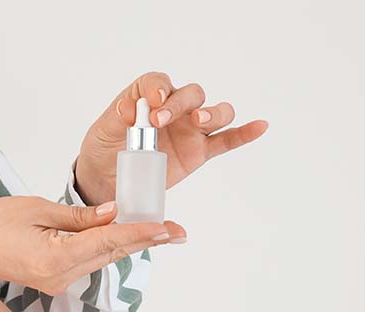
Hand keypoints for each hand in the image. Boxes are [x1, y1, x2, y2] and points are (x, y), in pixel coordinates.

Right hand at [0, 196, 185, 294]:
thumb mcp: (34, 209)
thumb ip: (77, 216)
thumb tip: (113, 212)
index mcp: (53, 258)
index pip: (106, 242)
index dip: (139, 233)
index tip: (167, 228)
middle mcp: (61, 277)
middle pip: (111, 253)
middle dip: (146, 240)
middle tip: (181, 231)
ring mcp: (59, 282)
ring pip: (103, 258)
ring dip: (130, 242)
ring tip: (163, 229)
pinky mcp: (56, 280)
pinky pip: (89, 260)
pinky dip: (108, 246)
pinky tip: (127, 234)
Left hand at [73, 72, 268, 205]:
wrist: (108, 178)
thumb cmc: (105, 147)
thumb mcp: (104, 129)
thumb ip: (119, 117)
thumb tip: (129, 109)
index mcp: (148, 96)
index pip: (158, 81)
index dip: (158, 87)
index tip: (152, 101)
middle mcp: (174, 108)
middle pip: (192, 94)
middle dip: (180, 103)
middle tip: (160, 120)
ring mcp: (190, 130)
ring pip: (215, 113)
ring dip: (212, 113)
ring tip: (199, 121)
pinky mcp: (200, 152)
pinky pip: (227, 140)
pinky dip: (245, 133)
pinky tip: (260, 126)